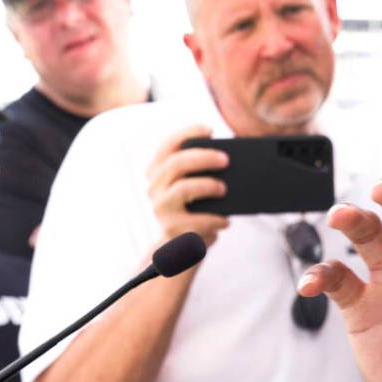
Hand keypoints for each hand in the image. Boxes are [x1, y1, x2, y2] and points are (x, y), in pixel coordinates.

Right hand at [147, 125, 229, 245]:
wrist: (177, 252)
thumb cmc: (192, 213)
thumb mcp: (193, 191)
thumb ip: (201, 174)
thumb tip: (228, 162)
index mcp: (158, 173)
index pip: (168, 146)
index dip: (187, 133)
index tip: (210, 130)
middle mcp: (154, 188)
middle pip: (176, 163)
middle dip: (204, 157)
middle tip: (226, 159)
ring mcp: (160, 208)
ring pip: (184, 188)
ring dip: (209, 185)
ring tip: (224, 189)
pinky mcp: (171, 229)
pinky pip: (197, 220)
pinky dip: (216, 219)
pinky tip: (225, 221)